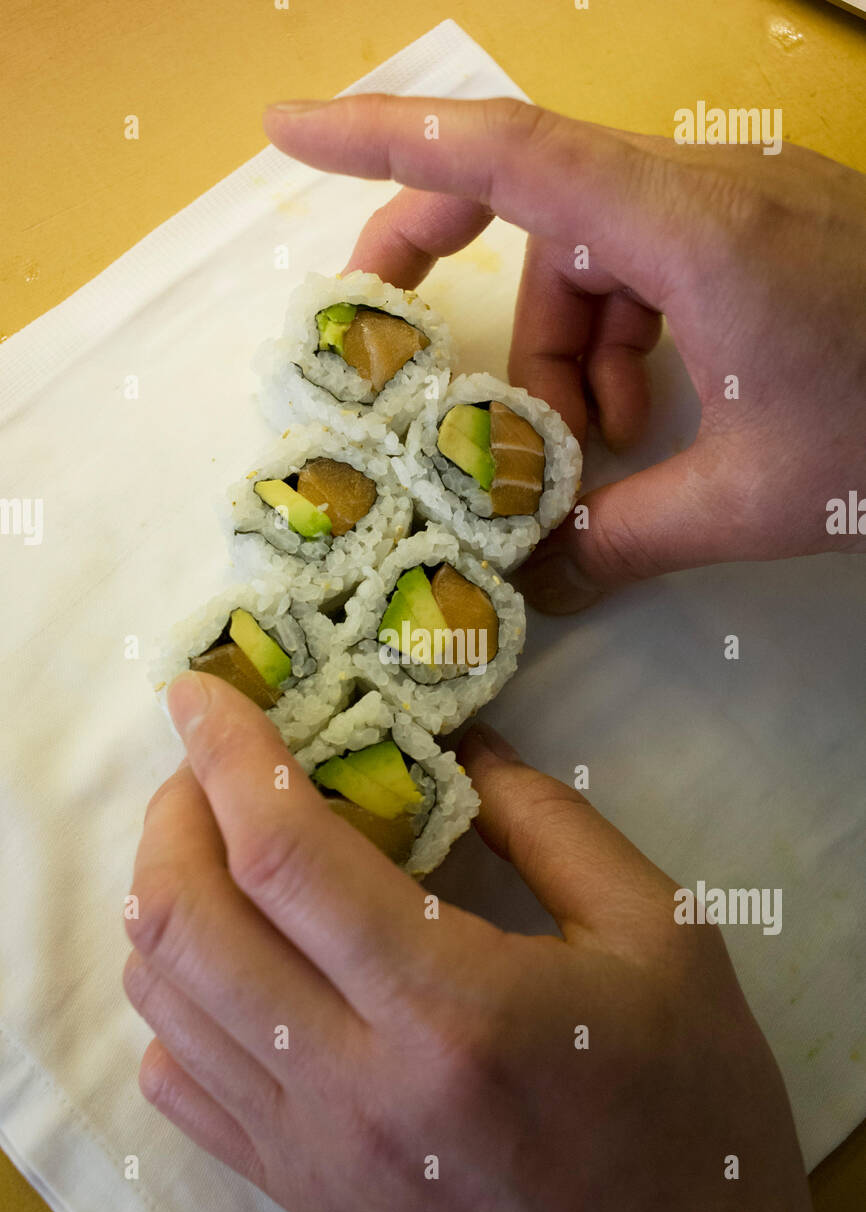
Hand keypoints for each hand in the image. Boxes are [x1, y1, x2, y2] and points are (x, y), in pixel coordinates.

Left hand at [124, 672, 833, 1211]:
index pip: (284, 854)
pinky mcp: (301, 1192)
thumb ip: (551, 824)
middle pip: (187, 923)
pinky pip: (181, 1087)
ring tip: (214, 844)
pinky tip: (233, 963)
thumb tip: (459, 742)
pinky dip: (175, 1002)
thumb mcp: (660, 936)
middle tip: (213, 763)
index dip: (227, 754)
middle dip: (174, 813)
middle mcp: (353, 1083)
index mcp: (451, 1007)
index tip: (201, 690)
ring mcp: (312, 1150)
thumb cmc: (686, 1110)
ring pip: (163, 1002)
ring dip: (164, 896)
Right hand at [264, 95, 865, 610]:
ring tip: (591, 448)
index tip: (286, 132)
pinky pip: (658, 260)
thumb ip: (625, 535)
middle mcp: (711, 186)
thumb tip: (535, 583)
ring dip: (567, 348)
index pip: (509, 154)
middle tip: (407, 356)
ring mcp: (747, 197)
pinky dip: (628, 336)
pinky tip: (650, 418)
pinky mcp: (773, 224)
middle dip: (467, 282)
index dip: (385, 140)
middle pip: (538, 199)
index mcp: (694, 230)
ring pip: (598, 248)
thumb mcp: (752, 499)